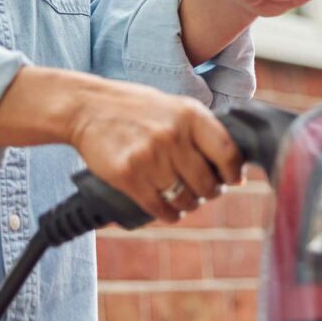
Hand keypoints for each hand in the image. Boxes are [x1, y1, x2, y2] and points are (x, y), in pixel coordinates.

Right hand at [68, 79, 242, 222]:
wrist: (88, 108)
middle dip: (209, 192)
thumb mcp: (174, 106)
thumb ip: (199, 129)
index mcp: (190, 114)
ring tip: (186, 199)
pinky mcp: (128, 176)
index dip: (233, 172)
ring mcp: (150, 157)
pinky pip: (159, 208)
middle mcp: (173, 135)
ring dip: (189, 204)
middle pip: (207, 182)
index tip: (232, 180)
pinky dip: (169, 214)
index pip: (227, 152)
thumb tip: (230, 162)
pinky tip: (170, 210)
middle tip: (205, 191)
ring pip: (184, 199)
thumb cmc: (136, 108)